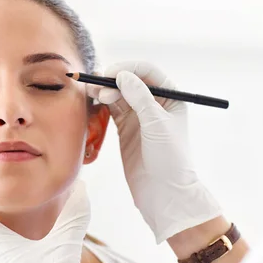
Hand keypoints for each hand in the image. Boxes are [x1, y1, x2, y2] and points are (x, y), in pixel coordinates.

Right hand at [87, 61, 221, 242]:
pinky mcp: (126, 129)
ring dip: (104, 90)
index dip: (128, 69)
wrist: (164, 193)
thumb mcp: (156, 124)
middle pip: (130, 81)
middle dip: (112, 79)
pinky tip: (93, 101)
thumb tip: (122, 75)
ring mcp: (139, 117)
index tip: (110, 73)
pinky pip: (112, 109)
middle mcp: (155, 104)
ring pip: (119, 94)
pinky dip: (102, 103)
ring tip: (91, 93)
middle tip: (96, 86)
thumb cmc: (170, 159)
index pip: (148, 72)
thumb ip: (139, 98)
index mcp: (171, 97)